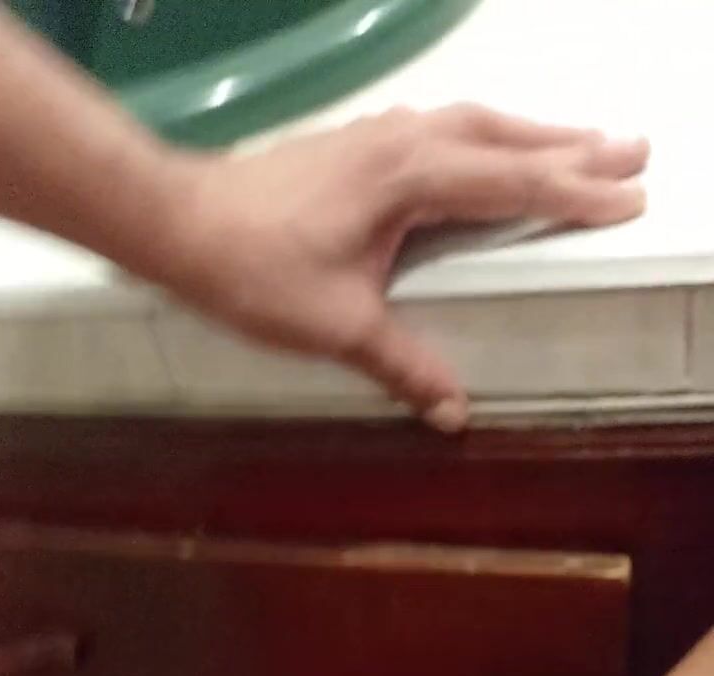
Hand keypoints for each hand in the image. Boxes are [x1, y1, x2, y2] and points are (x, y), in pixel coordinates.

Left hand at [163, 107, 648, 430]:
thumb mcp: (338, 328)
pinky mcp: (357, 145)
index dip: (574, 194)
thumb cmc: (255, 269)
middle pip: (507, 138)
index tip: (627, 198)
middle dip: (573, 149)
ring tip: (577, 143)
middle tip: (632, 152)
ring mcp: (378, 136)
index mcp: (411, 178)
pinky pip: (443, 129)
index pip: (514, 183)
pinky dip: (484, 136)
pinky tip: (486, 148)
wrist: (180, 223)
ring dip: (531, 134)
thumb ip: (404, 366)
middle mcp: (403, 142)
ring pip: (475, 125)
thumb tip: (453, 413)